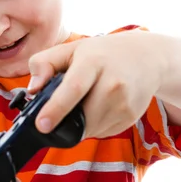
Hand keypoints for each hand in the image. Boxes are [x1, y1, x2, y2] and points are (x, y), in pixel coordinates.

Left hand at [28, 31, 164, 138]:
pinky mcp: (131, 117)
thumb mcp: (70, 49)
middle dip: (65, 120)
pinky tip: (99, 107)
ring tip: (85, 102)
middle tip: (60, 111)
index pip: (74, 88)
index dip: (56, 109)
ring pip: (90, 129)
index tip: (42, 125)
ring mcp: (125, 102)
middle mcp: (113, 83)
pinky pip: (102, 132)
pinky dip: (94, 125)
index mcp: (93, 62)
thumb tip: (33, 89)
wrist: (147, 57)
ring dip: (79, 124)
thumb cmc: (102, 53)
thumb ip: (44, 63)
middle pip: (81, 116)